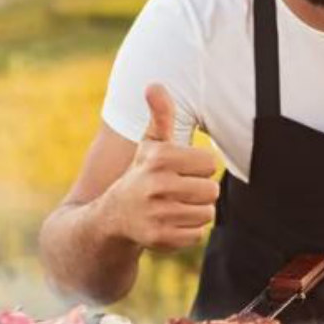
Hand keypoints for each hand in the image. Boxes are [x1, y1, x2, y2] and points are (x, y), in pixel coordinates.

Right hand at [100, 83, 219, 250]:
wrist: (113, 216)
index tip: (179, 170)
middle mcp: (156, 185)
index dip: (198, 167)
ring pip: (207, 213)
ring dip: (195, 211)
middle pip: (211, 190)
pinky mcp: (159, 239)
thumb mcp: (149, 144)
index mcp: (159, 157)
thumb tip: (154, 84)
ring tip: (173, 206)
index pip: (210, 163)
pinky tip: (168, 223)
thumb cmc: (141, 173)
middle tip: (177, 191)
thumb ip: (160, 115)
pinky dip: (187, 232)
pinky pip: (197, 235)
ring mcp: (157, 213)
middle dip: (199, 191)